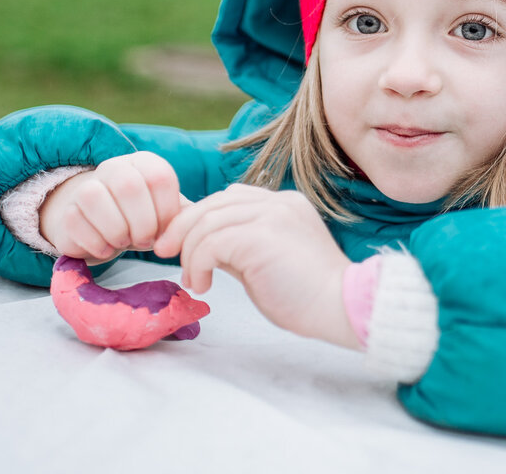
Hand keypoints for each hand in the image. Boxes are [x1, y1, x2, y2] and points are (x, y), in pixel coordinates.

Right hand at [39, 152, 183, 264]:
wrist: (101, 225)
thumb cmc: (142, 218)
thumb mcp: (166, 212)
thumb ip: (185, 215)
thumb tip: (201, 222)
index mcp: (144, 163)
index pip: (160, 177)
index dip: (166, 210)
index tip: (165, 229)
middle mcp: (113, 167)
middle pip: (128, 186)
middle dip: (142, 223)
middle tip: (145, 240)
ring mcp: (85, 187)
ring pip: (95, 199)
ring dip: (117, 231)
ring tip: (124, 242)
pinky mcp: (67, 212)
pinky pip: (76, 224)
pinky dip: (96, 243)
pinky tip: (106, 247)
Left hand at [154, 184, 357, 348]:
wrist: (341, 307)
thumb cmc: (307, 295)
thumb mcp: (266, 261)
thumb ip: (239, 247)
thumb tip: (201, 248)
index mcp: (282, 205)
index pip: (228, 198)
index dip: (198, 218)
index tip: (180, 245)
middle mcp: (277, 202)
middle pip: (213, 203)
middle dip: (181, 228)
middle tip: (164, 253)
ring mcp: (271, 214)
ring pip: (207, 221)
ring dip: (189, 253)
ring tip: (192, 281)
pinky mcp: (261, 235)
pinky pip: (211, 242)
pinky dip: (197, 263)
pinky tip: (203, 285)